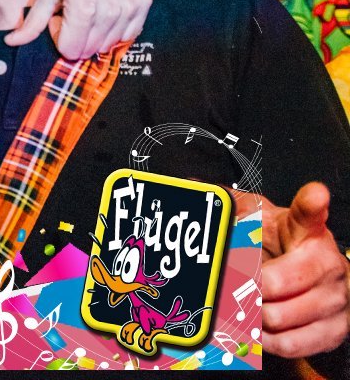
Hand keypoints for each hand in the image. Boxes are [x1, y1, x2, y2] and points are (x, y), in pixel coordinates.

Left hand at [7, 0, 148, 58]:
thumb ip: (32, 23)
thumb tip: (10, 42)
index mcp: (83, 10)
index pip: (70, 50)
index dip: (60, 38)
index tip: (60, 19)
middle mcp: (110, 12)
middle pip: (89, 50)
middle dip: (77, 37)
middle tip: (73, 14)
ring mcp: (128, 9)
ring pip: (108, 45)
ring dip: (95, 35)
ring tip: (88, 10)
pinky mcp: (142, 5)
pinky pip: (128, 35)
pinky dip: (115, 30)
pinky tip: (105, 11)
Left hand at [237, 183, 349, 358]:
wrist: (318, 282)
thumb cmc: (282, 247)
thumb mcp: (258, 220)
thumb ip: (231, 205)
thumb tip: (193, 185)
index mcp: (307, 231)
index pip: (310, 214)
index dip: (312, 204)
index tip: (314, 195)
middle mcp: (327, 264)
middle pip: (276, 282)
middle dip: (242, 287)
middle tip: (228, 285)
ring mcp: (334, 299)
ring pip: (278, 316)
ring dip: (249, 315)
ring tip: (240, 304)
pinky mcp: (333, 330)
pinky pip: (289, 343)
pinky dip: (264, 339)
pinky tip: (254, 327)